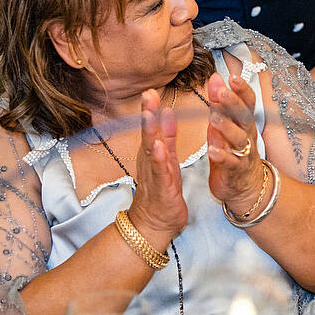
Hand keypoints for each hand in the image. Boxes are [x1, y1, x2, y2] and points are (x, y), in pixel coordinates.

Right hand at [126, 90, 187, 244]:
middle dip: (148, 114)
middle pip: (148, 134)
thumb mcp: (166, 159)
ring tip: (151, 114)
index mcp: (153, 153)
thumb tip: (166, 111)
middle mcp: (150, 162)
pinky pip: (160, 172)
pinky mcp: (161, 188)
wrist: (154, 225)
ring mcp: (154, 175)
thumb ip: (167, 136)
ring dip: (151, 132)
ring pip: (151, 150)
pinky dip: (159, 159)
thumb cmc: (161, 192)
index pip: (152, 127)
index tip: (152, 89)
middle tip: (148, 93)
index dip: (151, 108)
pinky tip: (159, 147)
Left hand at [204, 73, 267, 215]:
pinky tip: (213, 150)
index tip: (232, 76)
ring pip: (238, 138)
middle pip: (244, 117)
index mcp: (244, 122)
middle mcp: (247, 136)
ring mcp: (244, 154)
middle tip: (222, 91)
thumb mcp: (225, 125)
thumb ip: (219, 103)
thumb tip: (215, 78)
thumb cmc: (233, 152)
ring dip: (227, 127)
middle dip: (234, 103)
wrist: (245, 187)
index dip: (241, 89)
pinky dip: (223, 156)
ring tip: (214, 118)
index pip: (247, 102)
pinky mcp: (236, 171)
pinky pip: (231, 163)